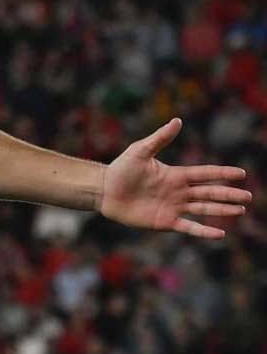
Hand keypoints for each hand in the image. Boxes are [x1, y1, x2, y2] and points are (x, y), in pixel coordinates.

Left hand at [101, 118, 251, 238]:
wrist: (105, 191)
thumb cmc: (121, 169)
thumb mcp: (140, 151)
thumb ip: (160, 138)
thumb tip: (177, 121)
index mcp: (176, 175)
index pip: (205, 174)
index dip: (223, 174)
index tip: (241, 174)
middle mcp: (179, 192)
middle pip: (210, 193)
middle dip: (229, 194)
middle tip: (248, 196)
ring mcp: (173, 207)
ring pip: (204, 209)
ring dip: (222, 210)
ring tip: (240, 210)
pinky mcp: (165, 222)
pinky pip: (189, 227)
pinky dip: (204, 231)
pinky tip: (220, 233)